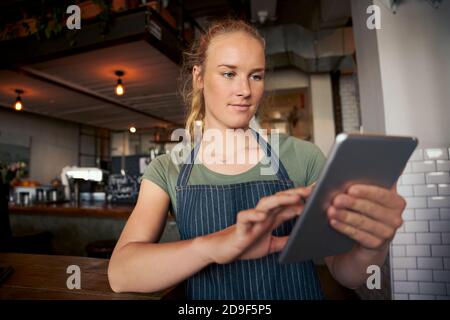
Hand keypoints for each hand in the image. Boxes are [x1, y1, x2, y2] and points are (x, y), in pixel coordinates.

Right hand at [196, 185, 313, 263]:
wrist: (223, 251)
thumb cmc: (246, 245)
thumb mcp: (271, 245)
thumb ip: (285, 241)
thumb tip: (301, 240)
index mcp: (271, 218)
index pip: (289, 204)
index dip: (303, 198)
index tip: (318, 192)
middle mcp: (263, 215)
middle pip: (280, 199)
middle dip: (295, 194)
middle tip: (311, 190)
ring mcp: (251, 219)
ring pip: (266, 204)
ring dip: (279, 200)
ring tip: (294, 198)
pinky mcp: (240, 227)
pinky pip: (245, 217)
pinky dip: (253, 215)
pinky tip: (262, 216)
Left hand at [327, 183, 405, 252]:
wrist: (353, 252)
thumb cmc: (352, 218)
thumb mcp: (347, 200)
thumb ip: (337, 189)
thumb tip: (315, 187)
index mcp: (390, 197)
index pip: (384, 191)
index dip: (368, 190)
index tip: (351, 189)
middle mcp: (394, 214)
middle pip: (374, 207)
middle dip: (353, 203)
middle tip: (337, 200)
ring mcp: (388, 231)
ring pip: (366, 221)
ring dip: (347, 216)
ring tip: (331, 211)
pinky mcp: (378, 245)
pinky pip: (361, 235)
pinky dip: (346, 228)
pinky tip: (334, 222)